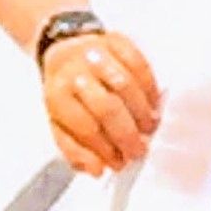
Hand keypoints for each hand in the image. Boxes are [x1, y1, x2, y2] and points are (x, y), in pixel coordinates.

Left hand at [41, 28, 161, 176]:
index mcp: (57, 96)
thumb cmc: (67, 92)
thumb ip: (75, 151)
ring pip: (125, 84)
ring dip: (141, 111)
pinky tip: (152, 102)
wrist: (66, 51)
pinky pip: (139, 64)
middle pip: (107, 107)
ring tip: (148, 127)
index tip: (119, 162)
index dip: (106, 149)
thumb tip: (96, 169)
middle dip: (126, 134)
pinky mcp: (117, 41)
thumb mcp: (60, 124)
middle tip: (138, 149)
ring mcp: (96, 54)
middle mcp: (75, 73)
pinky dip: (150, 87)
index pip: (85, 127)